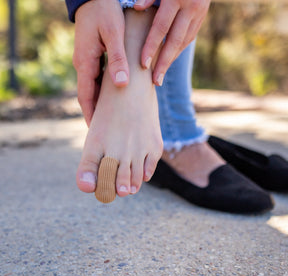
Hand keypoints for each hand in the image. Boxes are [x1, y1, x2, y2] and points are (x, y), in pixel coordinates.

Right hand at [74, 0, 128, 125]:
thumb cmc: (105, 10)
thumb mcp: (113, 33)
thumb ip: (117, 58)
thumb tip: (120, 84)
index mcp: (85, 62)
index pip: (86, 95)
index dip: (91, 113)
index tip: (96, 130)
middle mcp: (84, 64)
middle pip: (88, 95)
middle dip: (95, 112)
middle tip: (105, 129)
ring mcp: (88, 61)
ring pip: (93, 88)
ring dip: (100, 103)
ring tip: (110, 118)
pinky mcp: (94, 57)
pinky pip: (98, 79)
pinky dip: (104, 90)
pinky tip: (114, 96)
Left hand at [134, 0, 209, 85]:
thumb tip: (136, 7)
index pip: (160, 28)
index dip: (151, 47)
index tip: (142, 65)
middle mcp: (191, 7)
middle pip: (174, 41)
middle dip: (163, 63)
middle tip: (155, 81)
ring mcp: (199, 14)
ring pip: (183, 43)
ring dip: (171, 60)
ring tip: (160, 76)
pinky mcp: (201, 18)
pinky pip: (189, 38)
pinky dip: (178, 50)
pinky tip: (169, 60)